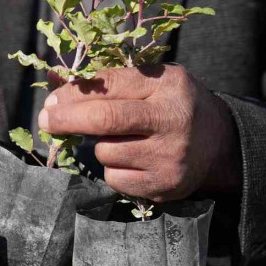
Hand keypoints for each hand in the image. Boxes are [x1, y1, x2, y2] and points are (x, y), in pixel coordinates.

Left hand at [39, 64, 240, 201]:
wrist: (219, 144)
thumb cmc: (171, 105)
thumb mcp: (149, 82)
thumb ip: (105, 80)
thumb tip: (54, 79)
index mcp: (169, 84)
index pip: (111, 84)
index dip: (75, 92)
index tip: (52, 99)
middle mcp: (172, 120)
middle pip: (105, 119)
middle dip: (67, 119)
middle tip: (46, 120)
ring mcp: (169, 156)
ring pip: (106, 152)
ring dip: (100, 146)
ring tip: (121, 140)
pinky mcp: (164, 185)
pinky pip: (115, 178)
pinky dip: (113, 169)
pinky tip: (132, 160)